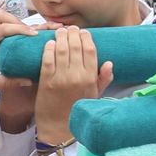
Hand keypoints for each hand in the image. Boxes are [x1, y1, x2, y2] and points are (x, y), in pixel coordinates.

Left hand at [0, 12, 40, 97]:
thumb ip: (6, 82)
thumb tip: (28, 80)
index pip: (2, 28)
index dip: (19, 29)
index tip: (34, 35)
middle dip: (15, 21)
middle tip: (27, 33)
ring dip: (10, 22)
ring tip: (21, 34)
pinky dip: (6, 27)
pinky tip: (13, 39)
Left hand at [32, 27, 113, 144]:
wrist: (59, 127)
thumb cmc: (78, 109)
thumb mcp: (96, 94)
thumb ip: (104, 78)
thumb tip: (109, 63)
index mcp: (90, 78)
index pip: (90, 51)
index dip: (86, 38)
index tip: (84, 32)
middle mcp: (77, 76)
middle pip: (75, 47)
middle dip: (73, 34)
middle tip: (70, 28)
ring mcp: (60, 78)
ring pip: (61, 51)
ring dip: (61, 38)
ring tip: (60, 31)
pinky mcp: (46, 82)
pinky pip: (47, 60)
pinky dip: (49, 50)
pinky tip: (50, 43)